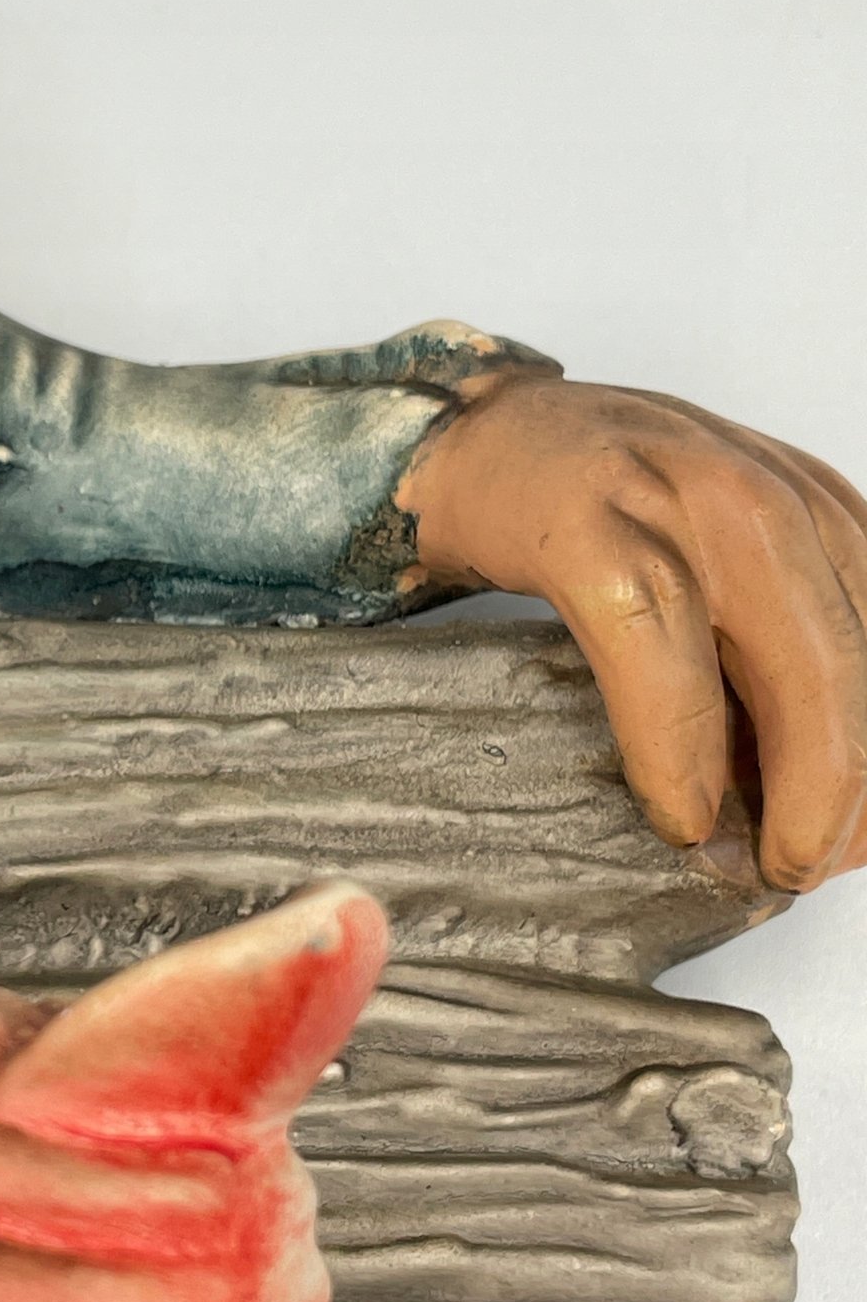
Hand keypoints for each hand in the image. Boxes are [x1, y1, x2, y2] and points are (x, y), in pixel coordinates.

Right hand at [399, 373, 866, 891]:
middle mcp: (765, 496)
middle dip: (849, 785)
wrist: (473, 436)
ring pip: (789, 660)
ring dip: (797, 782)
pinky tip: (680, 809)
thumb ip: (776, 643)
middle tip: (816, 865)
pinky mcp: (587, 528)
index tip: (861, 842)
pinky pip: (657, 653)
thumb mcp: (722, 555)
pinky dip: (678, 746)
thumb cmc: (599, 510)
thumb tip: (821, 794)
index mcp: (814, 507)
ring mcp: (679, 504)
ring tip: (770, 860)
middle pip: (851, 659)